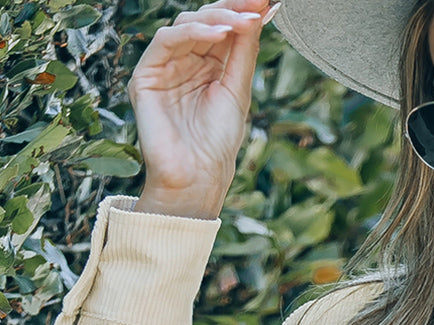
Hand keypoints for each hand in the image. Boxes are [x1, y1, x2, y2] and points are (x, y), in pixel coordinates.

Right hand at [128, 0, 277, 217]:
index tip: (264, 3)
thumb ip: (244, 52)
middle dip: (230, 10)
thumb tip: (257, 13)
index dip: (240, 12)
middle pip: (204, 20)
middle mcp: (185, 62)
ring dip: (215, 18)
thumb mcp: (237, 90)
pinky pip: (166, 40)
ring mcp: (164, 67)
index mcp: (207, 66)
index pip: (221, 28)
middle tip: (255, 6)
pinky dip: (193, 32)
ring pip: (185, 24)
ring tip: (239, 23)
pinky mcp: (146, 76)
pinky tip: (217, 34)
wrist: (197, 176)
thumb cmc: (218, 143)